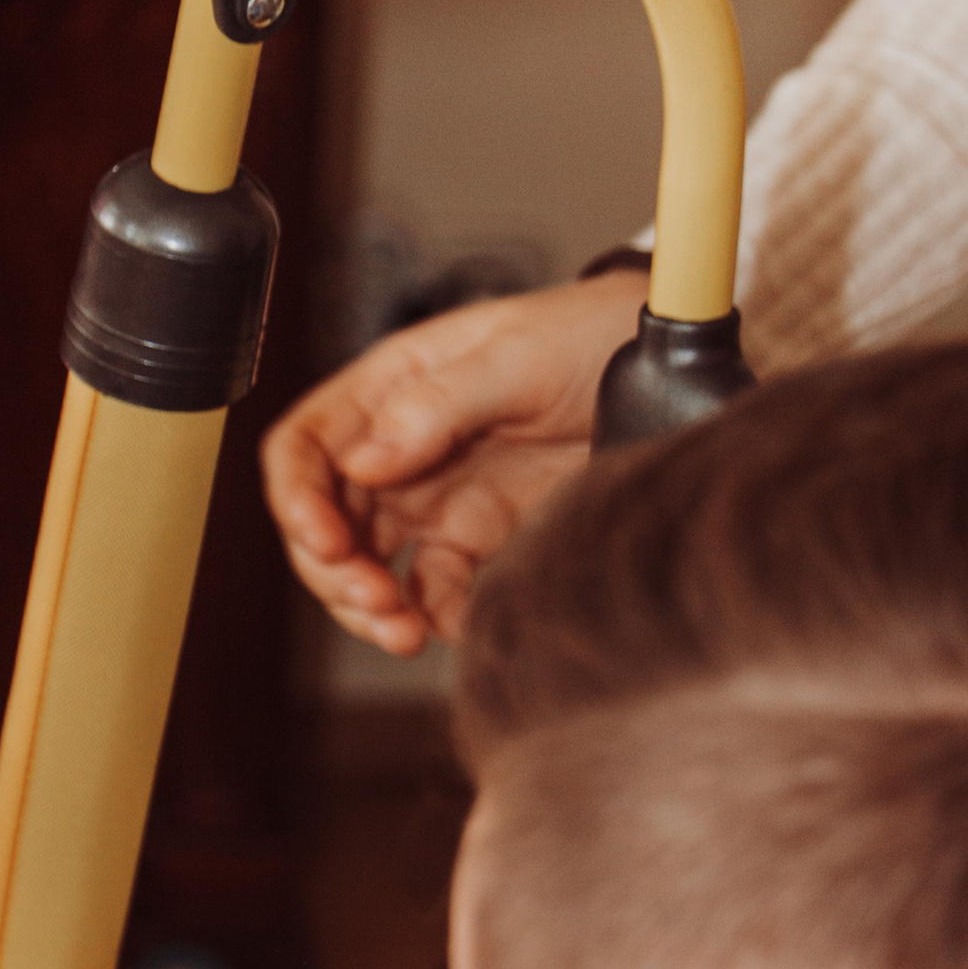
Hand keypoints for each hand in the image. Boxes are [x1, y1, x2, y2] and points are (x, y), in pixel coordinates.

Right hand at [260, 271, 645, 654]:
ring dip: (369, 610)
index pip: (306, 446)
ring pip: (364, 569)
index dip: (297, 498)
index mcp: (391, 390)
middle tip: (374, 599)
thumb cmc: (589, 337)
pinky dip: (431, 619)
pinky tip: (449, 625)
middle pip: (324, 522)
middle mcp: (399, 450)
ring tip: (403, 631)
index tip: (326, 540)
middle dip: (334, 571)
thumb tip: (365, 461)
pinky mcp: (473, 544)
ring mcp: (432, 501)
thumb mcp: (518, 356)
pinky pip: (430, 594)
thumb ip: (438, 405)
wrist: (670, 370)